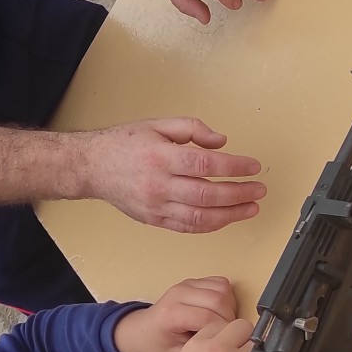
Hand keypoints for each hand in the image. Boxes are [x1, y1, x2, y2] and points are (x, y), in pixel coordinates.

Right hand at [88, 118, 264, 231]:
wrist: (92, 167)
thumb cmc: (123, 145)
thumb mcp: (158, 125)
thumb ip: (192, 129)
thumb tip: (221, 143)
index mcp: (161, 157)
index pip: (206, 165)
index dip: (234, 167)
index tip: (253, 167)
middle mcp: (158, 185)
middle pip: (207, 195)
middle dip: (239, 194)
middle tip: (258, 190)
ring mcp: (156, 206)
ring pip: (200, 217)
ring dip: (230, 215)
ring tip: (250, 209)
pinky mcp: (153, 219)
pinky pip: (187, 227)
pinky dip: (210, 225)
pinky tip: (225, 219)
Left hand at [114, 277, 236, 351]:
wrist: (140, 330)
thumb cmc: (158, 346)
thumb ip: (201, 350)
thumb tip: (226, 342)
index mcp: (171, 313)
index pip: (208, 317)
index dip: (222, 330)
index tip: (223, 341)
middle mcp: (178, 293)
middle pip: (219, 299)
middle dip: (229, 318)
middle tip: (225, 333)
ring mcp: (185, 284)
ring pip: (223, 288)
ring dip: (229, 306)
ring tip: (222, 322)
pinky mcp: (193, 281)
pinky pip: (220, 283)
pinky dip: (226, 297)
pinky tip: (219, 312)